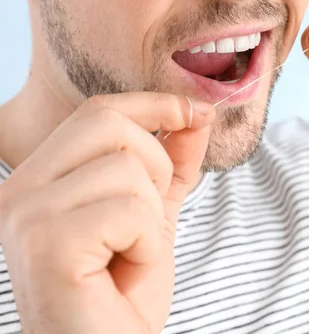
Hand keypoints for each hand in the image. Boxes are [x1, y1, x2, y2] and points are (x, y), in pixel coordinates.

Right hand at [0, 93, 214, 332]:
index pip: (98, 112)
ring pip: (127, 168)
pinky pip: (130, 210)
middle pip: (110, 125)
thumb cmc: (122, 293)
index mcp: (40, 179)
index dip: (153, 104)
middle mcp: (20, 190)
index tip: (196, 112)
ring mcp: (27, 215)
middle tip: (144, 222)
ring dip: (151, 218)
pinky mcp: (46, 242)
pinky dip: (146, 244)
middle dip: (155, 168)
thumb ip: (173, 163)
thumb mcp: (155, 215)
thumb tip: (198, 112)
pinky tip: (124, 272)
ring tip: (128, 255)